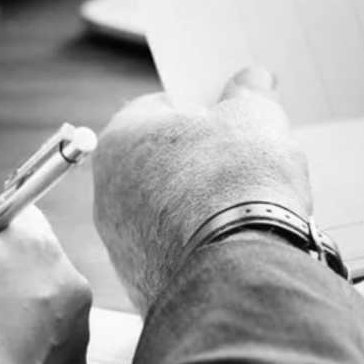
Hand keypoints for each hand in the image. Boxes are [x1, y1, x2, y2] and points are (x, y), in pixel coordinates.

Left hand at [92, 67, 312, 312]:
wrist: (239, 273)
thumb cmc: (239, 182)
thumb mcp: (256, 117)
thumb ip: (251, 93)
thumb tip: (253, 80)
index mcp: (121, 138)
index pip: (159, 107)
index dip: (201, 107)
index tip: (230, 116)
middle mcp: (107, 191)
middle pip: (160, 161)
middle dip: (200, 158)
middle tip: (243, 160)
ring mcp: (120, 243)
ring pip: (166, 210)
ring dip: (200, 205)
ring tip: (247, 205)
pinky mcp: (140, 283)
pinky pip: (173, 251)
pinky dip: (200, 245)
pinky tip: (235, 243)